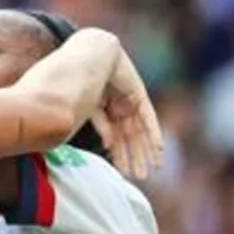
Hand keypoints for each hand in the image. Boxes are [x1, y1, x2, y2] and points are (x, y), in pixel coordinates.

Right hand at [92, 50, 161, 180]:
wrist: (87, 57)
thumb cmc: (74, 81)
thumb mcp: (84, 111)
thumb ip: (97, 127)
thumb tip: (106, 145)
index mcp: (101, 112)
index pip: (113, 137)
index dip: (118, 154)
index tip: (120, 171)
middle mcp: (117, 107)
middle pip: (129, 137)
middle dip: (134, 156)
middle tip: (139, 176)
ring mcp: (128, 101)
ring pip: (139, 130)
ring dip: (145, 150)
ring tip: (151, 168)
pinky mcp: (138, 95)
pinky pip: (148, 118)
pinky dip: (153, 133)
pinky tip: (158, 149)